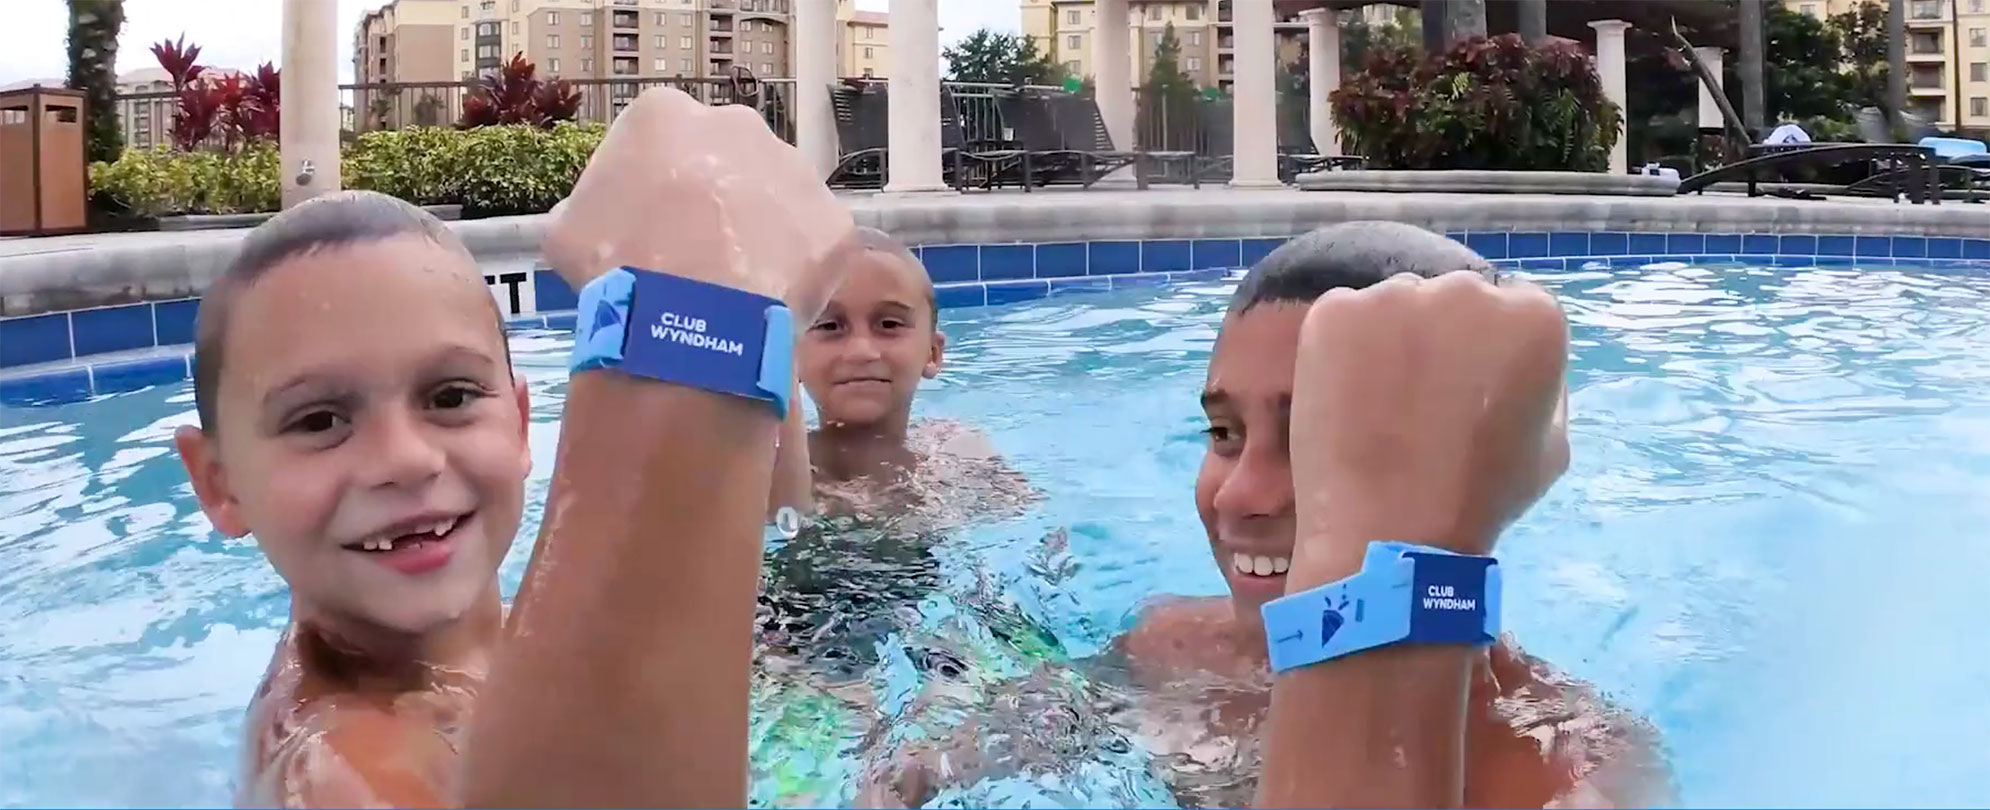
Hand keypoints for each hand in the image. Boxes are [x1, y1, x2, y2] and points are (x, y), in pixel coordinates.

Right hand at [542, 87, 855, 319]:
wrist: (689, 320)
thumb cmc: (618, 269)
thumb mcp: (565, 231)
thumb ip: (585, 208)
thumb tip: (586, 218)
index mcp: (665, 115)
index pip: (660, 139)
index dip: (655, 185)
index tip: (652, 224)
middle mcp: (736, 124)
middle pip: (726, 157)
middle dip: (716, 197)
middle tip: (700, 252)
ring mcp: (792, 168)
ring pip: (775, 196)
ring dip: (760, 228)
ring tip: (737, 283)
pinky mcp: (831, 218)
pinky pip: (812, 242)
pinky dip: (796, 268)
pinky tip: (769, 300)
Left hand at [1288, 271, 1568, 574]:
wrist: (1390, 531)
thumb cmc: (1480, 499)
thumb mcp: (1552, 446)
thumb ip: (1544, 385)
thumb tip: (1517, 360)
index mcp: (1533, 317)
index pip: (1512, 307)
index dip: (1487, 353)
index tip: (1468, 390)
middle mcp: (1468, 289)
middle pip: (1451, 300)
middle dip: (1440, 339)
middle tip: (1420, 402)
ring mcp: (1396, 294)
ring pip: (1395, 307)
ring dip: (1391, 340)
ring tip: (1378, 405)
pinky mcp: (1336, 310)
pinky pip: (1344, 318)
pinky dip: (1342, 350)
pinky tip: (1345, 399)